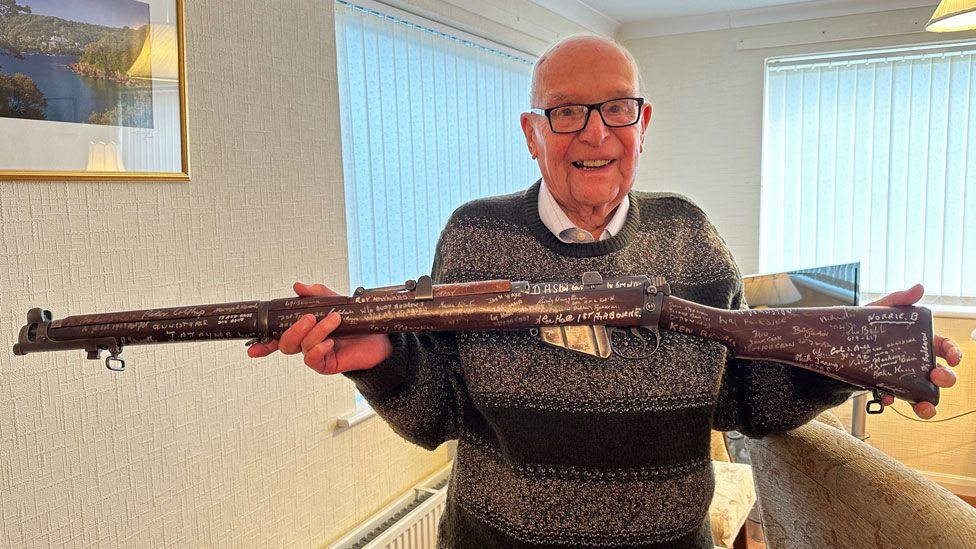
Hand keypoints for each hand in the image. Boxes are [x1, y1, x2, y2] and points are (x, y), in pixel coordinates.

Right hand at [246, 282, 392, 373]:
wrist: (379, 338)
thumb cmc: (356, 320)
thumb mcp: (336, 301)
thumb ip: (317, 294)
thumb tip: (298, 287)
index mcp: (305, 330)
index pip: (278, 337)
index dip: (263, 343)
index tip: (251, 349)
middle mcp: (307, 343)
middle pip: (285, 343)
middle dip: (294, 329)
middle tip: (309, 318)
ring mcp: (316, 355)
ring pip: (302, 347)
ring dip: (316, 332)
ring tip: (334, 321)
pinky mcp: (327, 364)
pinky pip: (313, 359)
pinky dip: (320, 348)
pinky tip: (331, 341)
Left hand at [867, 283, 961, 418]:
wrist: (835, 342)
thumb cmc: (864, 324)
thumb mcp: (879, 309)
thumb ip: (899, 299)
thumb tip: (919, 288)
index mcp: (919, 341)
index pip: (945, 347)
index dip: (954, 353)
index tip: (953, 359)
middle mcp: (915, 361)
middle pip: (940, 373)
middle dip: (945, 378)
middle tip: (937, 377)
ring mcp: (902, 376)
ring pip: (923, 394)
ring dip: (928, 403)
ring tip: (924, 406)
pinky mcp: (885, 386)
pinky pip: (894, 398)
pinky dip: (893, 399)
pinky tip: (887, 397)